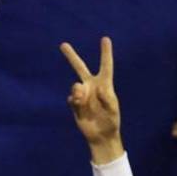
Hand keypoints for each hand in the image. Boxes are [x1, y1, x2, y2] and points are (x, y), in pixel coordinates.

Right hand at [61, 37, 122, 163]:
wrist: (101, 136)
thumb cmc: (111, 122)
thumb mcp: (113, 110)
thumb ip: (106, 98)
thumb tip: (95, 88)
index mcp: (104, 85)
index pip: (105, 66)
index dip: (105, 53)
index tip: (105, 39)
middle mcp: (92, 86)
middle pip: (80, 68)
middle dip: (71, 57)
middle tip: (63, 44)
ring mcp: (83, 94)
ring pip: (75, 86)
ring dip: (78, 92)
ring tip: (82, 100)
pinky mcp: (75, 103)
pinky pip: (71, 99)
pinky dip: (75, 103)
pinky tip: (80, 108)